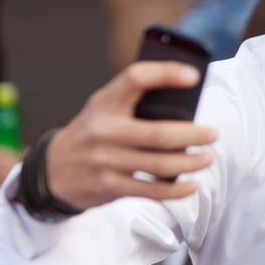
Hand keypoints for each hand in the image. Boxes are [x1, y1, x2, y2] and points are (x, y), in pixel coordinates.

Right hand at [44, 61, 217, 209]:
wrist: (51, 170)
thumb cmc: (93, 132)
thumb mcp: (104, 108)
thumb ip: (134, 103)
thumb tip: (187, 104)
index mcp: (104, 102)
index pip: (136, 78)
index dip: (166, 73)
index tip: (194, 76)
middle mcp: (102, 130)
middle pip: (158, 134)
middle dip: (193, 135)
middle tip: (213, 134)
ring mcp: (104, 160)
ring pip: (158, 164)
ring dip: (190, 163)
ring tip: (207, 158)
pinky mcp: (107, 186)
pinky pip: (150, 190)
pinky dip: (175, 190)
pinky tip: (191, 185)